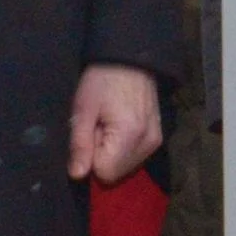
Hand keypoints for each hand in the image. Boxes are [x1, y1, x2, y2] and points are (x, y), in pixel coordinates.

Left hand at [69, 64, 161, 184]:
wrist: (131, 59)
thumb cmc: (103, 81)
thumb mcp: (84, 109)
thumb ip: (80, 144)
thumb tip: (77, 176)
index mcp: (129, 135)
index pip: (104, 173)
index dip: (91, 157)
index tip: (92, 131)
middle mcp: (147, 143)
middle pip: (116, 174)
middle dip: (102, 156)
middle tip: (100, 127)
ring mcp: (155, 141)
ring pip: (126, 168)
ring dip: (113, 154)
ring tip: (110, 124)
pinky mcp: (158, 138)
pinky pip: (135, 158)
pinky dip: (124, 150)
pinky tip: (121, 127)